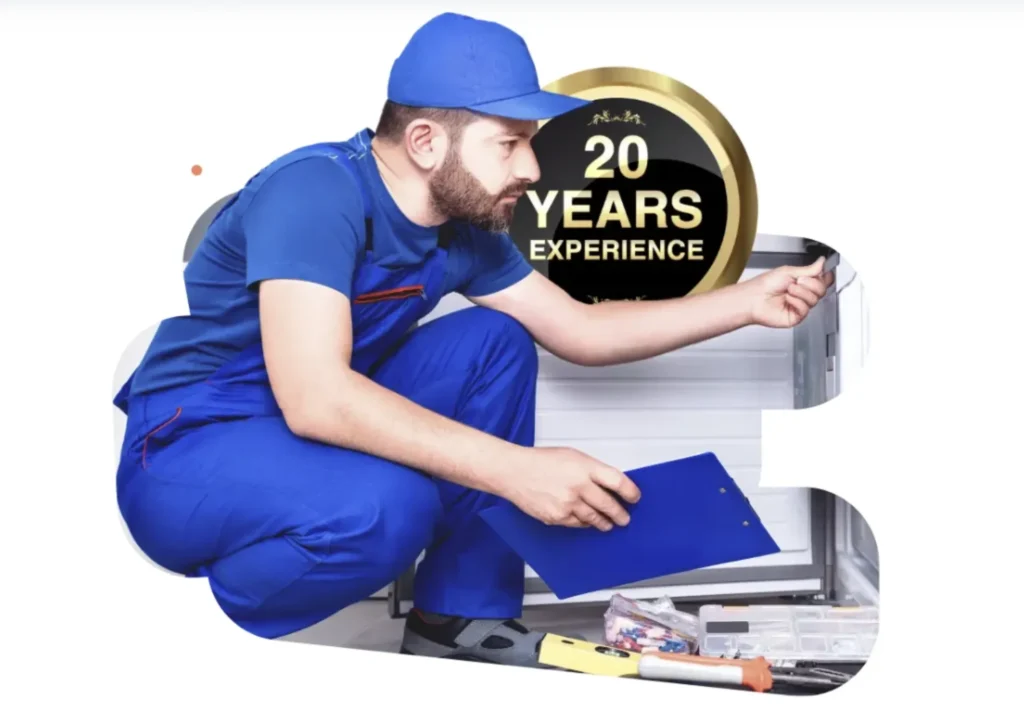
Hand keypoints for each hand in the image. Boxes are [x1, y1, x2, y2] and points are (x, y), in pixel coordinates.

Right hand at [499, 447, 641, 530]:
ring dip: (604, 522)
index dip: (631, 492)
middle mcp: (579, 486)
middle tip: (624, 517)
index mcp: (585, 467)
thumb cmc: (539, 461)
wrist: (513, 472)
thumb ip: (591, 469)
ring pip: (595, 518)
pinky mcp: (557, 517)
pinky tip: (586, 521)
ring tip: (608, 523)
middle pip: (609, 505)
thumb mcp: (572, 456)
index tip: (634, 497)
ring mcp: (568, 504)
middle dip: (620, 514)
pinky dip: (584, 523)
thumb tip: (609, 483)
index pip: (618, 482)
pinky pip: (578, 524)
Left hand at [742, 256, 834, 327]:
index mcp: (802, 282)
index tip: (822, 273)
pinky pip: (805, 309)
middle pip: (822, 290)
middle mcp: (803, 294)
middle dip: (811, 284)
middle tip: (798, 280)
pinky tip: (787, 299)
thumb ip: (809, 269)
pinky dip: (796, 302)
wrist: (753, 298)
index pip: (823, 280)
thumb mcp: (789, 271)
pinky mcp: (796, 317)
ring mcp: (800, 306)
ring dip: (801, 292)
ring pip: (815, 299)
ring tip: (788, 290)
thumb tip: (821, 262)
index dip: (825, 277)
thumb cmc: (765, 285)